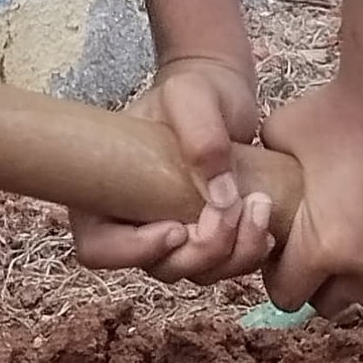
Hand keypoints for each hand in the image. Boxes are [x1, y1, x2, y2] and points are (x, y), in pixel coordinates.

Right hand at [69, 51, 274, 283]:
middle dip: (201, 251)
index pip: (97, 249)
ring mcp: (172, 235)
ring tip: (257, 208)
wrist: (220, 94)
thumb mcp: (190, 95)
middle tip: (230, 210)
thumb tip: (220, 197)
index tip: (176, 227)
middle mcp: (133, 223)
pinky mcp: (205, 238)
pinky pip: (224, 267)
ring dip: (231, 254)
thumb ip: (201, 134)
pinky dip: (247, 254)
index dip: (133, 252)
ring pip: (195, 272)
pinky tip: (265, 227)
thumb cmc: (192, 90)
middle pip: (158, 267)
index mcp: (104, 193)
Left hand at [258, 71, 362, 322]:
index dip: (279, 273)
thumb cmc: (335, 110)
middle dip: (319, 283)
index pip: (287, 295)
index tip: (283, 250)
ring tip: (356, 255)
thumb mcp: (277, 138)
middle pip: (332, 304)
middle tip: (319, 250)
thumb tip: (251, 182)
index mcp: (321, 248)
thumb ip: (263, 173)